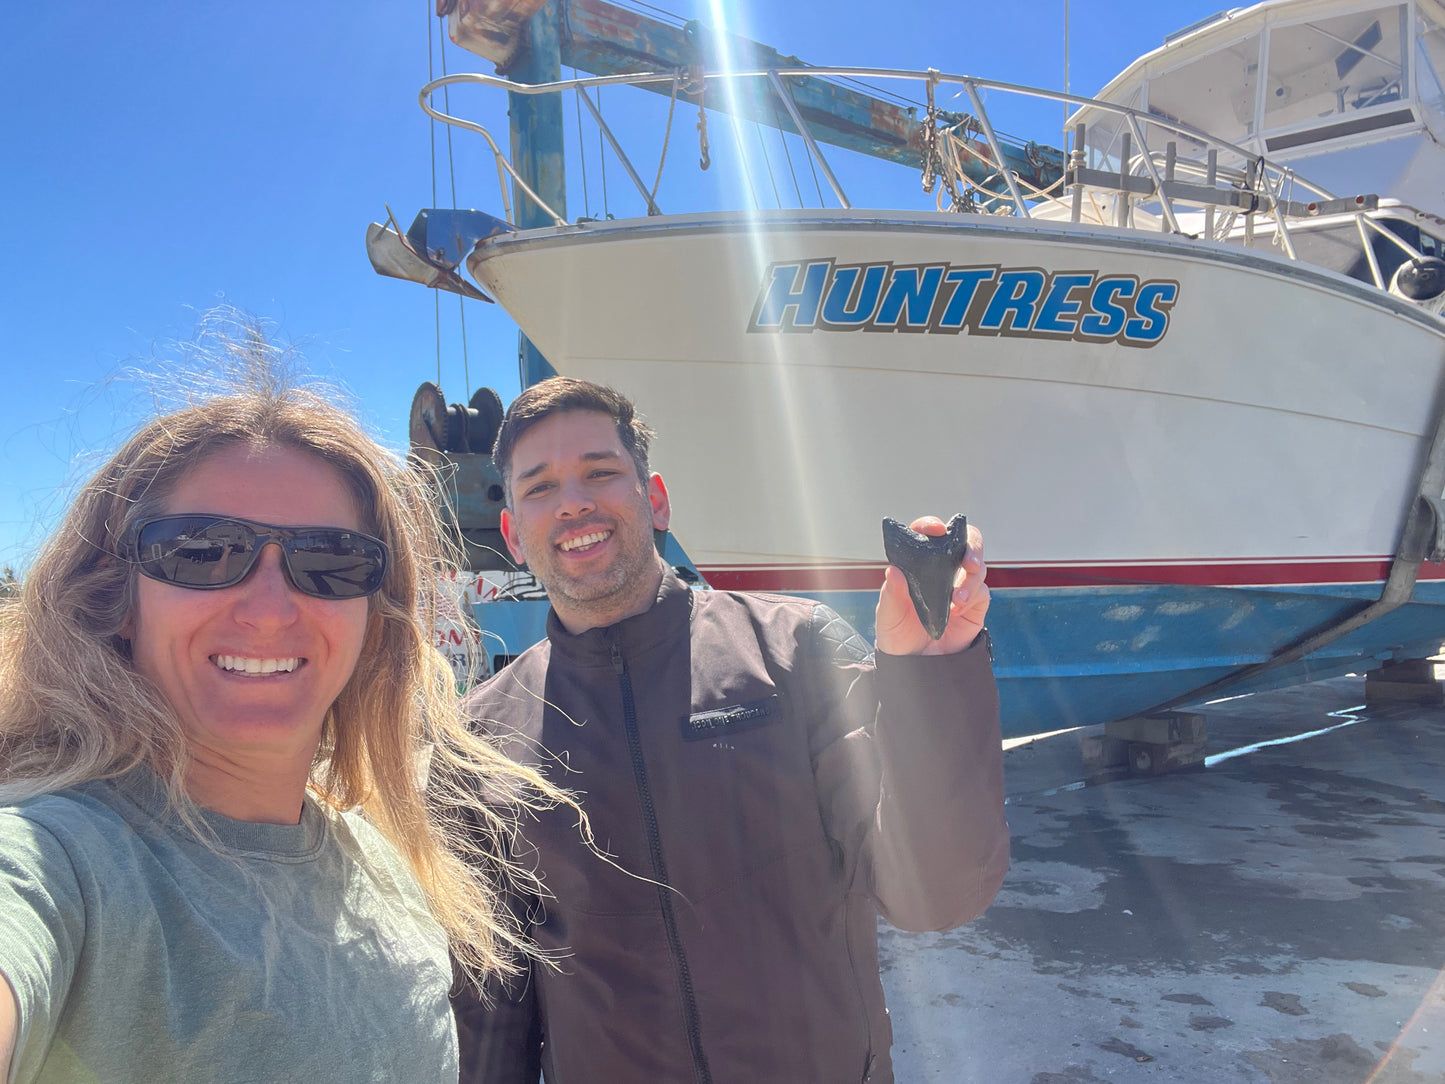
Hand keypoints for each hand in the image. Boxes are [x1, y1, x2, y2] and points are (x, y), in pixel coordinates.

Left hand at [874, 518, 988, 655]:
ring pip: (978, 566)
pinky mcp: (975, 602)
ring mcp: (961, 583)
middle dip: (971, 546)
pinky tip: (957, 610)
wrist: (917, 665)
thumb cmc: (898, 635)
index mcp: (918, 563)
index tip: (935, 529)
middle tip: (968, 562)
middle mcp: (942, 568)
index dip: (932, 525)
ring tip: (956, 601)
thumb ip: (891, 594)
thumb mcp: (888, 616)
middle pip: (965, 541)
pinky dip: (972, 597)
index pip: (927, 534)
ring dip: (969, 580)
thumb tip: (893, 570)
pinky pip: (982, 591)